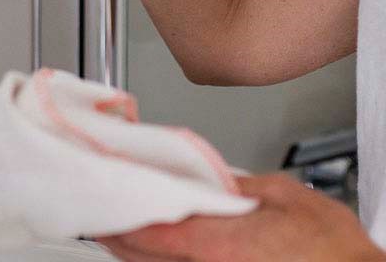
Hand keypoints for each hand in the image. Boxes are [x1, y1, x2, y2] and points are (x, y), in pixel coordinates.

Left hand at [97, 174, 383, 261]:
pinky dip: (163, 260)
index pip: (147, 231)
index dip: (116, 215)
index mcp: (218, 248)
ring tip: (119, 224)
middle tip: (98, 208)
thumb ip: (238, 184)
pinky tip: (157, 248)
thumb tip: (211, 178)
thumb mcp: (284, 196)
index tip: (97, 198)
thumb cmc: (334, 255)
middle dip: (117, 231)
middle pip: (142, 256)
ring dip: (137, 249)